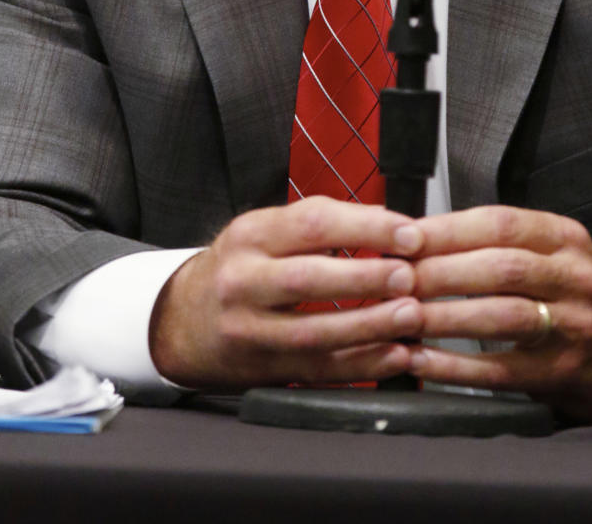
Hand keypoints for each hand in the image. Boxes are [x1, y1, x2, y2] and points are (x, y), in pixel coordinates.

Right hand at [148, 196, 424, 388]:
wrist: (181, 321)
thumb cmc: (238, 267)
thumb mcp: (265, 230)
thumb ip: (321, 222)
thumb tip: (388, 220)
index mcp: (250, 235)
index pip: (313, 223)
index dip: (366, 228)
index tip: (408, 234)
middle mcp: (243, 280)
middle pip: (308, 278)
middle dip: (366, 278)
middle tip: (410, 276)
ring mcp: (249, 329)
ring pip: (312, 331)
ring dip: (368, 325)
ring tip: (410, 316)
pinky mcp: (261, 369)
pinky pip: (315, 370)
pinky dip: (359, 365)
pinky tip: (392, 356)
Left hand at [405, 206, 591, 422]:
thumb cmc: (571, 296)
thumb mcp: (550, 254)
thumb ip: (496, 242)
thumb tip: (418, 236)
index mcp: (564, 237)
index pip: (499, 223)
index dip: (447, 230)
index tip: (403, 237)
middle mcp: (574, 276)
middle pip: (499, 267)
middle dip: (439, 272)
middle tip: (393, 278)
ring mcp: (572, 325)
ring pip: (501, 315)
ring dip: (444, 316)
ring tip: (400, 316)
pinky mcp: (561, 371)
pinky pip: (500, 369)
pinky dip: (455, 366)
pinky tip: (421, 360)